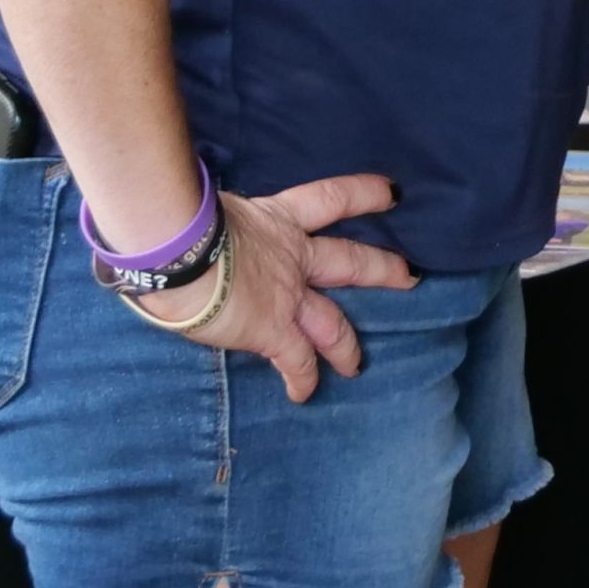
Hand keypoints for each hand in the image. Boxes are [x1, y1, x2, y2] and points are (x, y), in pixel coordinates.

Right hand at [124, 173, 415, 401]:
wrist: (179, 255)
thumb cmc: (182, 223)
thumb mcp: (208, 208)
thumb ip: (215, 217)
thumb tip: (192, 217)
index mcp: (277, 218)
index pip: (330, 198)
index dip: (363, 194)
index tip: (391, 193)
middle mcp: (292, 256)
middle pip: (350, 261)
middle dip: (382, 270)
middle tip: (409, 277)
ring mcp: (288, 296)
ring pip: (332, 322)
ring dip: (346, 345)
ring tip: (357, 365)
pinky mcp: (273, 330)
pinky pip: (296, 360)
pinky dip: (301, 378)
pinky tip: (304, 394)